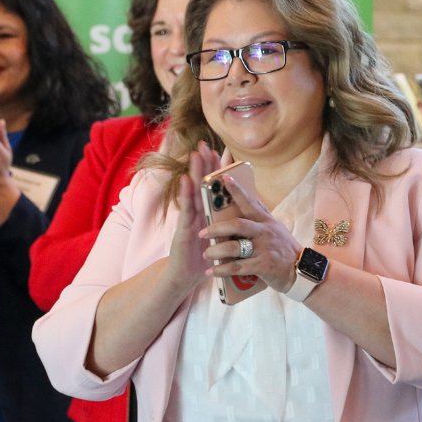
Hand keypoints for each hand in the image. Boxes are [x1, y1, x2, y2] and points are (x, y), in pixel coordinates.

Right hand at [163, 142, 217, 292]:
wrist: (188, 277)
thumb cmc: (205, 256)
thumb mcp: (221, 236)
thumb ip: (226, 221)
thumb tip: (239, 208)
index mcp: (207, 213)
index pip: (213, 187)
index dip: (217, 170)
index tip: (223, 151)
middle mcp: (197, 212)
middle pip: (201, 184)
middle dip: (203, 164)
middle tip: (204, 144)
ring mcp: (189, 219)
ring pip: (192, 192)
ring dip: (193, 173)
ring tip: (195, 155)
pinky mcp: (182, 230)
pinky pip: (186, 210)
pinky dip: (185, 195)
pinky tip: (186, 181)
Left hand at [199, 169, 301, 294]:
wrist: (301, 270)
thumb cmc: (284, 249)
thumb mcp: (276, 228)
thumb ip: (261, 217)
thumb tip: (247, 201)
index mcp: (267, 221)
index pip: (250, 202)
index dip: (237, 190)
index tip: (224, 178)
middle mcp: (265, 232)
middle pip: (237, 225)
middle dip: (217, 228)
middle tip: (202, 232)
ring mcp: (264, 249)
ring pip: (234, 247)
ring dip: (217, 251)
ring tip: (206, 254)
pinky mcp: (263, 266)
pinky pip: (237, 267)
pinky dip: (222, 269)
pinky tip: (212, 271)